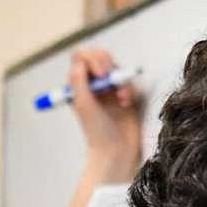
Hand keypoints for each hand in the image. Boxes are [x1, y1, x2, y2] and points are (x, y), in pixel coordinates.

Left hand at [68, 45, 141, 184]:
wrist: (115, 151)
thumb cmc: (96, 131)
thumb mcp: (83, 104)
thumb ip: (79, 81)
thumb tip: (80, 60)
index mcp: (77, 85)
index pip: (81, 58)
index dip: (91, 59)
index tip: (99, 74)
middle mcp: (92, 84)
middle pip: (98, 56)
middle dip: (106, 63)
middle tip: (109, 78)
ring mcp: (108, 88)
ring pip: (115, 67)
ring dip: (119, 79)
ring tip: (121, 97)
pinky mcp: (123, 94)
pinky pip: (127, 80)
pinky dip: (128, 89)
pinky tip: (126, 102)